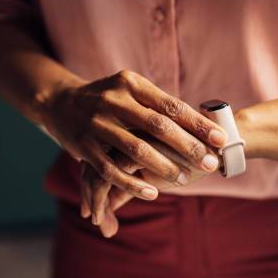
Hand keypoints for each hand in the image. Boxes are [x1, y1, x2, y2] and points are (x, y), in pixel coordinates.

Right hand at [39, 70, 226, 223]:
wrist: (58, 102)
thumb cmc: (108, 99)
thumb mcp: (131, 91)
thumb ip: (158, 105)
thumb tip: (202, 122)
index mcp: (131, 84)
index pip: (171, 105)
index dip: (197, 123)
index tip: (220, 138)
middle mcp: (114, 100)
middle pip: (158, 126)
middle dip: (188, 147)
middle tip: (211, 163)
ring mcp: (97, 123)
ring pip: (136, 149)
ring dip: (163, 167)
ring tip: (185, 179)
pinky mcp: (83, 146)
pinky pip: (112, 169)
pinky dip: (133, 183)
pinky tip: (152, 193)